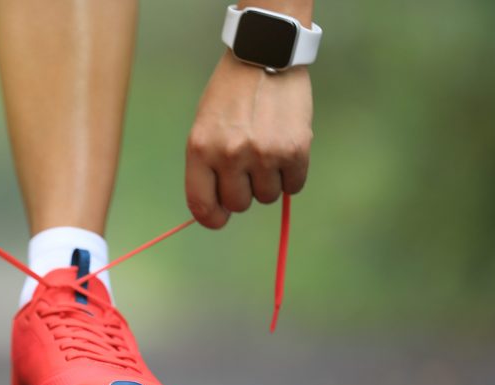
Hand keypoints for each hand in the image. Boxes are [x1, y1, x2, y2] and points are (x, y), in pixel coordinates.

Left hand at [186, 51, 311, 228]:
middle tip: (248, 167)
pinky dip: (292, 175)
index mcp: (200, 150)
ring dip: (269, 181)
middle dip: (244, 191)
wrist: (265, 56)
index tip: (219, 218)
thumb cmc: (231, 94)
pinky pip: (294, 186)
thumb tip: (218, 207)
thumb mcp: (205, 126)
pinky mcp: (294, 150)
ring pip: (268, 197)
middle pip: (239, 204)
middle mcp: (229, 155)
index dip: (212, 218)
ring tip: (267, 151)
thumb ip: (207, 165)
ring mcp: (263, 154)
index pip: (202, 205)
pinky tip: (286, 151)